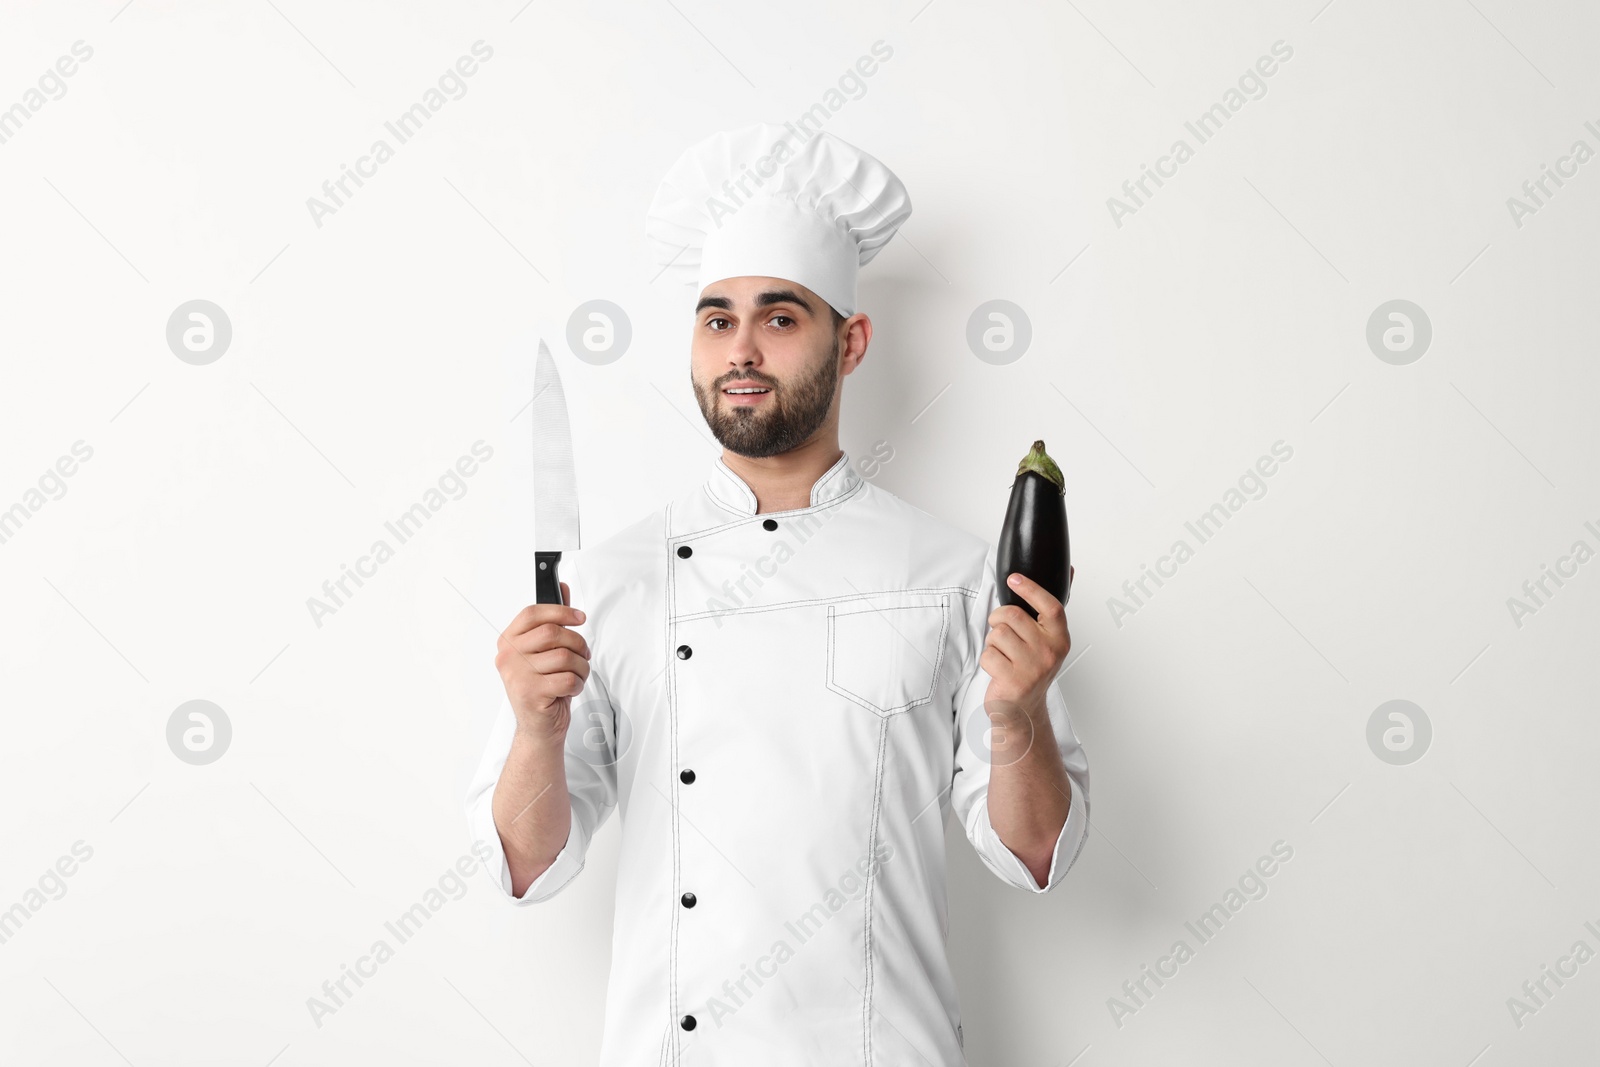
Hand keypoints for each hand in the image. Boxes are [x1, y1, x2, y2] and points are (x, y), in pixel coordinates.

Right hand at [495, 581, 589, 741]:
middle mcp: (507, 656)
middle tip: (583, 655)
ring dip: (581, 667)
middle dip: (578, 644)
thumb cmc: (544, 687)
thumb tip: (562, 588)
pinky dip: (577, 685)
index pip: (532, 613)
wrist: (539, 728)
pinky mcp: (530, 694)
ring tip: (576, 675)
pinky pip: (567, 679)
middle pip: (553, 633)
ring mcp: (517, 676)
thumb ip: (552, 620)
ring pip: (564, 657)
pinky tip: (570, 690)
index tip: (580, 618)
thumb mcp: (546, 652)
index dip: (560, 611)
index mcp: (508, 641)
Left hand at [981, 567, 1073, 718]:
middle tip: (1001, 630)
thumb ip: (1052, 609)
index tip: (1014, 578)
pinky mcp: (1014, 681)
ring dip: (993, 642)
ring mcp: (1033, 668)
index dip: (1031, 589)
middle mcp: (1050, 652)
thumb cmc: (1031, 669)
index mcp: (1060, 639)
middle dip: (998, 619)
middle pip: (1012, 615)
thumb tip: (1071, 571)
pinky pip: (988, 654)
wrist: (1023, 711)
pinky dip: (987, 659)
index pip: (1051, 606)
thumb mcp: (1048, 640)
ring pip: (997, 634)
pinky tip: (998, 669)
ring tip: (1003, 654)